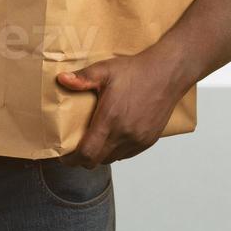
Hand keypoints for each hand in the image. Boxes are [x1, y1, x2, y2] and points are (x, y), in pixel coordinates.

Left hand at [55, 50, 188, 166]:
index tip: (64, 156)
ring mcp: (138, 139)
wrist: (167, 73)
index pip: (87, 153)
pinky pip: (127, 154)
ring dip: (100, 154)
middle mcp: (125, 134)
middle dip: (83, 159)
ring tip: (94, 142)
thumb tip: (62, 79)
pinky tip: (113, 138)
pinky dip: (116, 151)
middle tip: (75, 149)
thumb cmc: (137, 71)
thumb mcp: (105, 70)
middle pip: (97, 161)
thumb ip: (83, 78)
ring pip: (112, 159)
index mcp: (110, 119)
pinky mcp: (148, 140)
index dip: (72, 159)